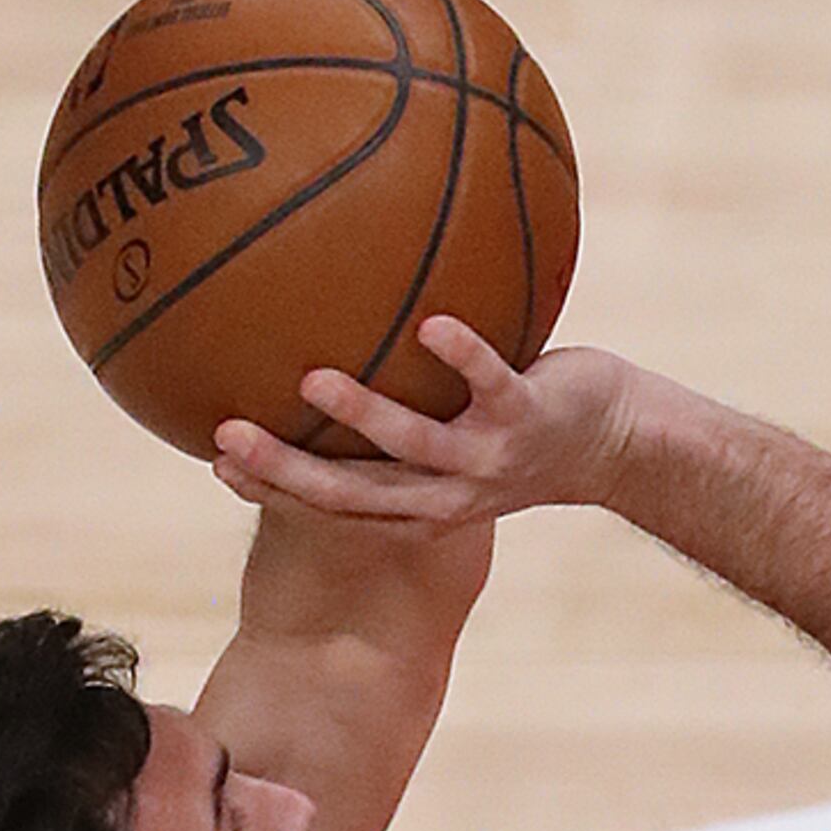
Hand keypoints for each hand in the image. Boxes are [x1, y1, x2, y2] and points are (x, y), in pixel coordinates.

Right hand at [210, 324, 647, 530]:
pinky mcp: (529, 416)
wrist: (613, 445)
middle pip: (354, 492)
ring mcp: (487, 459)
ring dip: (363, 415)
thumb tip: (325, 338)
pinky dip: (464, 355)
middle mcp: (445, 494)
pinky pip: (491, 382)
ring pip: (415, 445)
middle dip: (289, 470)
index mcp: (415, 501)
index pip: (331, 503)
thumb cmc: (515, 425)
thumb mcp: (448, 428)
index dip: (273, 487)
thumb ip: (394, 404)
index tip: (217, 461)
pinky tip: (431, 326)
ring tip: (312, 382)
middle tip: (230, 435)